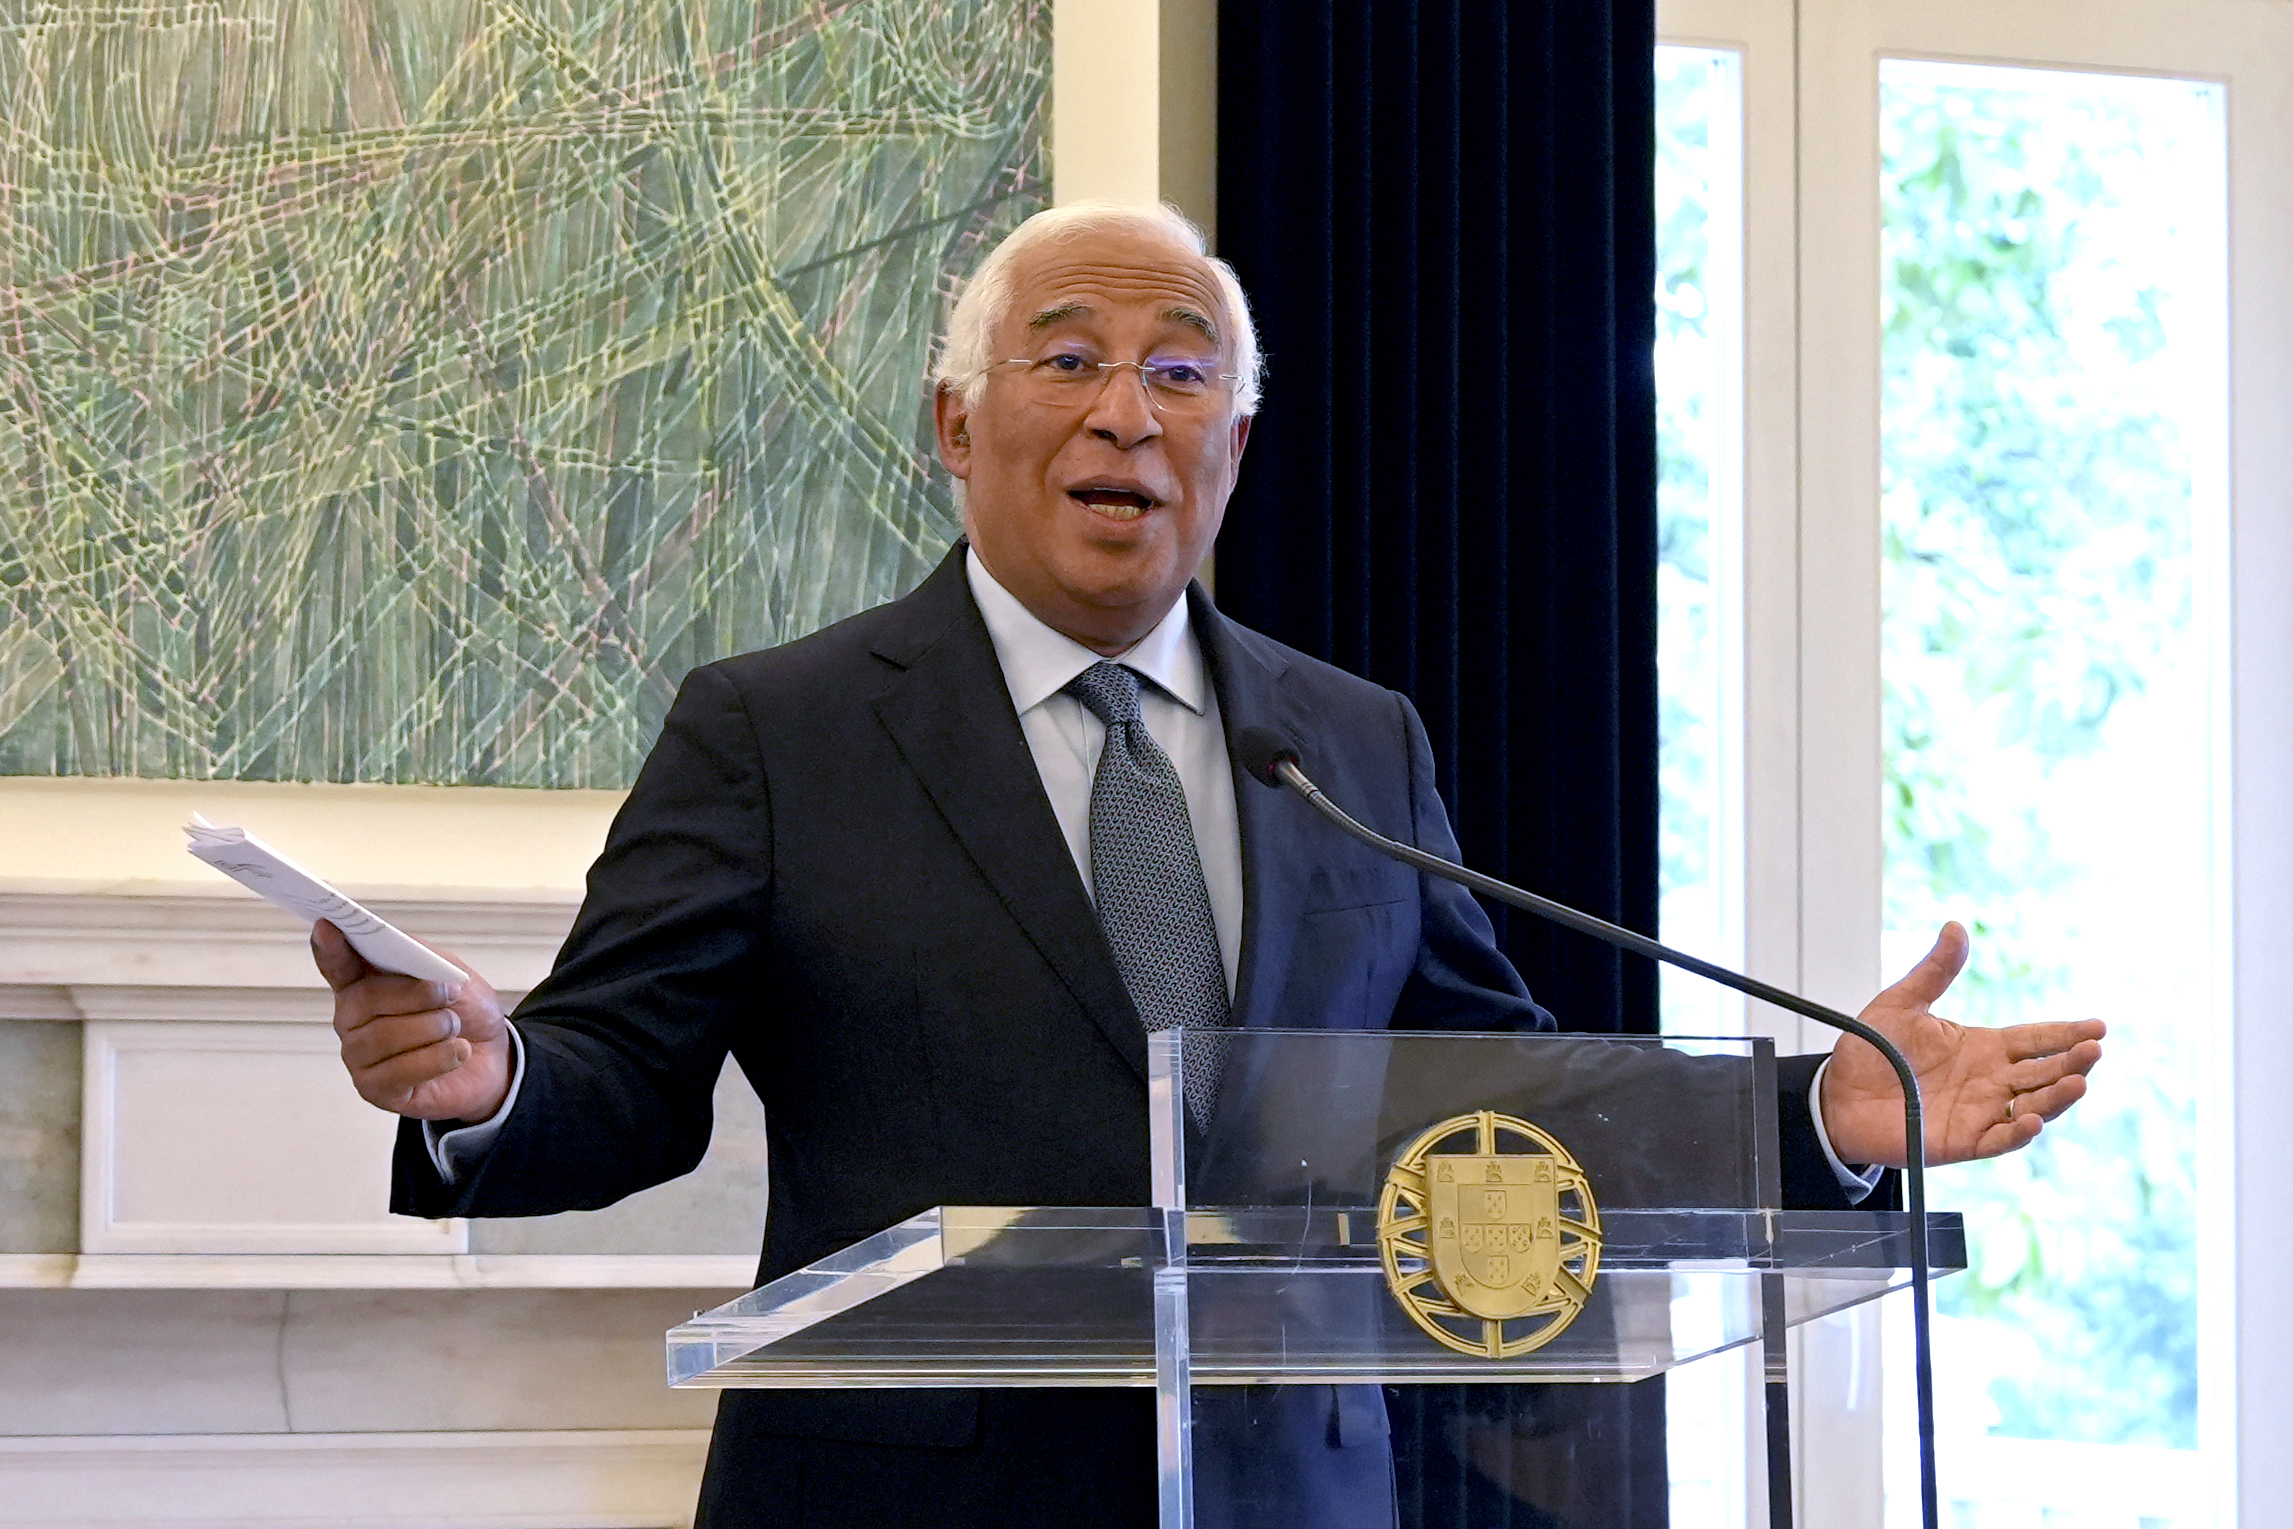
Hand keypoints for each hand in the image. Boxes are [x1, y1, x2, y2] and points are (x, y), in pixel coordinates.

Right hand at [313, 919, 512, 1122]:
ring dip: (431, 1028)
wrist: (494, 1057)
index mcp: (366, 985)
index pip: (338, 965)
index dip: (329, 948)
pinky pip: (398, 1072)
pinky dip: (437, 1058)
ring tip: (455, 1027)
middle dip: (414, 994)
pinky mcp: (376, 1090)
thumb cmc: (466, 1011)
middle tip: (448, 995)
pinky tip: (458, 1052)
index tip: (326, 927)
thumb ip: (420, 956)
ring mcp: (360, 1058)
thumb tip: (395, 942)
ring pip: (382, 1037)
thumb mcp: (452, 973)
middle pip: (364, 1000)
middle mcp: (353, 1021)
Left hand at [1818, 921, 2104, 1168]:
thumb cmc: (1871, 1050)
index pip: (2036, 1039)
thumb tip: (1956, 927)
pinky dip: (2018, 1132)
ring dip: (2057, 1096)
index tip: (2098, 1026)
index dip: (2067, 1033)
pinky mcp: (1962, 1141)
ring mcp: (1980, 1112)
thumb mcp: (1901, 1004)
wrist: (1835, 1094)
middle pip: (2044, 1072)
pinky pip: (1999, 1139)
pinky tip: (2032, 1119)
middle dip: (2072, 1061)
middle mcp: (1990, 1081)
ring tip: (2079, 1081)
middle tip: (2094, 1049)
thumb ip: (1933, 972)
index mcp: (1982, 1047)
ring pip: (2033, 1106)